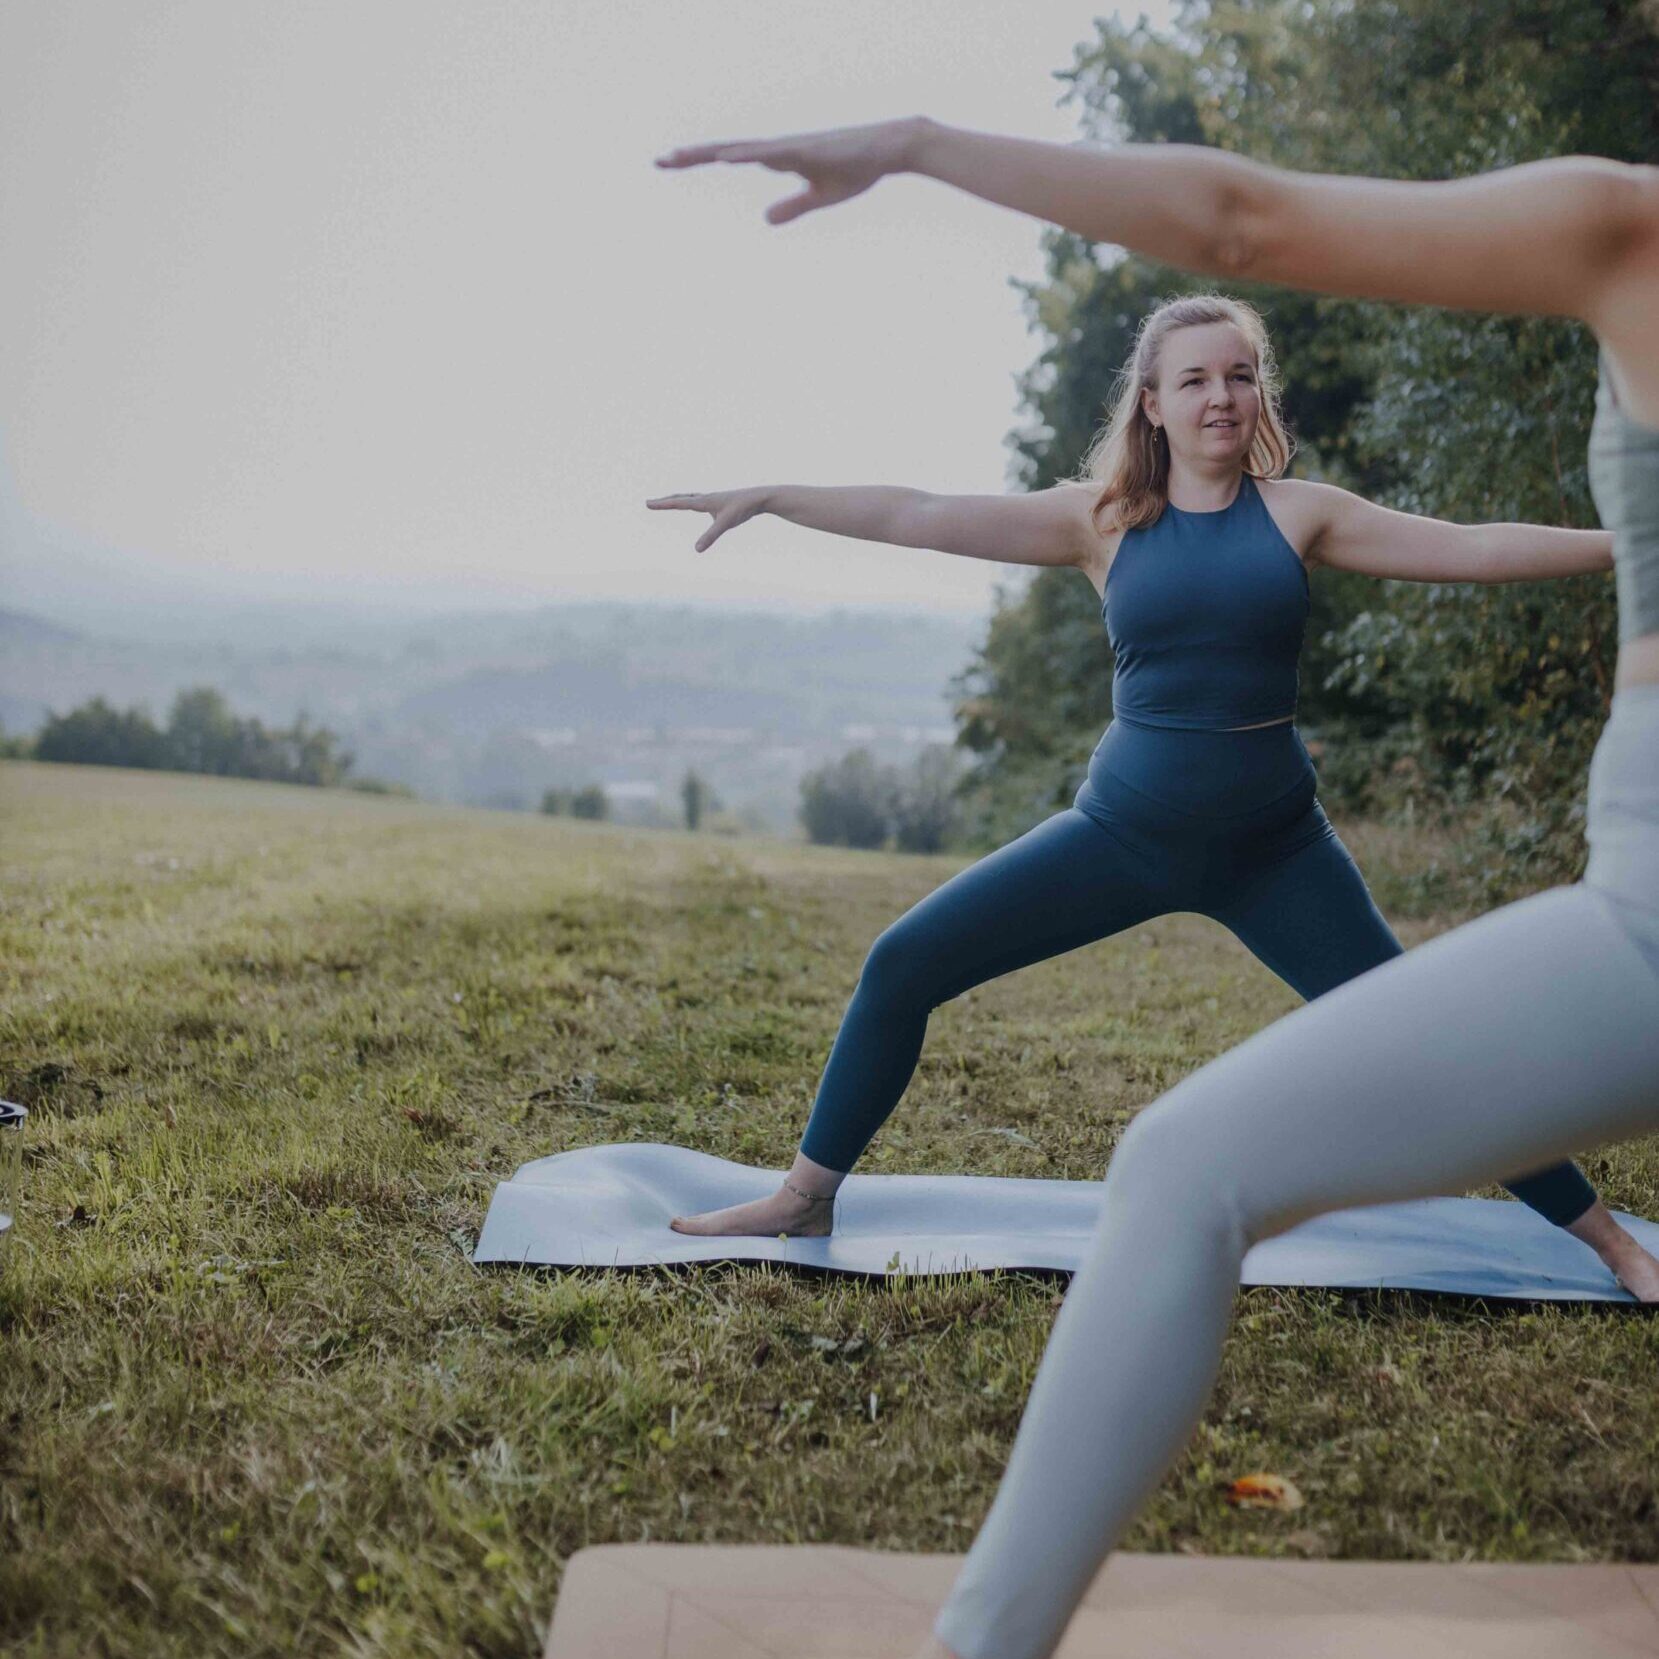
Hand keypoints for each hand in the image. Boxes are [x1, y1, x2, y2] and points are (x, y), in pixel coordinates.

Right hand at [645, 488, 769, 551]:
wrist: (759, 498)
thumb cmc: (743, 509)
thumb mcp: (726, 524)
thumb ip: (710, 536)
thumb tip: (696, 550)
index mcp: (704, 501)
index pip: (678, 503)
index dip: (662, 504)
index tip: (648, 504)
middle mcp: (706, 498)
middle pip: (680, 498)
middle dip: (665, 501)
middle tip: (650, 503)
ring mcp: (712, 499)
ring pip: (689, 498)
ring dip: (676, 499)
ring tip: (667, 502)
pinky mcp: (719, 503)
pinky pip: (699, 501)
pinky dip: (690, 502)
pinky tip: (695, 505)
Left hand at [655, 115, 933, 224]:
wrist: (889, 150)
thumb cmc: (856, 169)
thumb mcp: (819, 197)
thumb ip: (792, 208)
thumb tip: (764, 220)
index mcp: (776, 157)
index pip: (728, 155)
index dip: (698, 159)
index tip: (668, 162)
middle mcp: (777, 148)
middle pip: (726, 150)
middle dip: (692, 156)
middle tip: (658, 161)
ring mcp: (791, 147)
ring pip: (743, 150)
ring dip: (712, 153)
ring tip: (681, 157)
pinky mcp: (808, 150)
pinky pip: (773, 154)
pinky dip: (749, 155)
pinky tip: (729, 158)